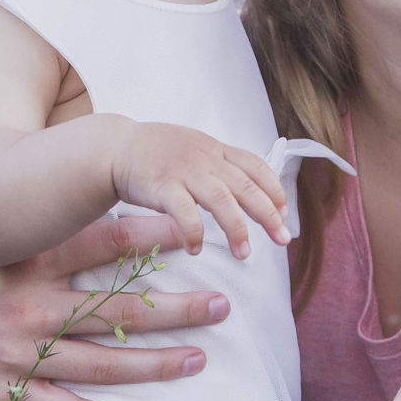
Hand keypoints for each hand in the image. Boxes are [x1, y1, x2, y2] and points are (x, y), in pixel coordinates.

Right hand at [0, 215, 232, 400]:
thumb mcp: (13, 242)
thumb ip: (65, 231)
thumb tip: (132, 212)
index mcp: (31, 261)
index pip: (104, 243)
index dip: (152, 236)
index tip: (192, 232)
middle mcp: (29, 307)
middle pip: (115, 309)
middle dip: (174, 309)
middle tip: (222, 305)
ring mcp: (19, 355)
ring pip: (103, 363)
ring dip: (156, 363)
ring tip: (200, 357)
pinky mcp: (9, 395)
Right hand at [107, 121, 288, 257]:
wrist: (115, 147)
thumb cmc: (156, 154)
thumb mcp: (194, 149)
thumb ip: (218, 165)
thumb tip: (248, 191)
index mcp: (215, 149)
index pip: (255, 165)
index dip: (274, 188)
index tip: (285, 212)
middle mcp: (205, 158)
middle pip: (246, 186)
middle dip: (268, 213)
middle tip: (283, 240)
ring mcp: (184, 171)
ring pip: (221, 200)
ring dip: (236, 228)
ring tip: (244, 253)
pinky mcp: (162, 186)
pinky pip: (185, 212)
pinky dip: (194, 232)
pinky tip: (196, 249)